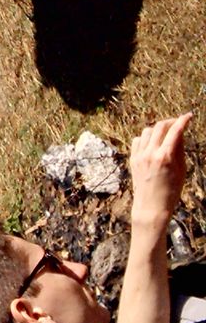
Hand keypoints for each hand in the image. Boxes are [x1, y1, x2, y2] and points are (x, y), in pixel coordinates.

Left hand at [130, 113, 191, 231]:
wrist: (151, 206)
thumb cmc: (171, 190)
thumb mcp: (181, 169)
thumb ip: (179, 149)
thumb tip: (179, 133)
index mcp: (165, 156)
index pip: (175, 131)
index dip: (183, 121)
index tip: (189, 116)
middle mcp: (150, 153)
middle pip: (159, 127)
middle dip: (170, 122)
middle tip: (178, 123)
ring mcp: (139, 155)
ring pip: (147, 131)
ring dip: (157, 129)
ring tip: (166, 133)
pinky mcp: (132, 158)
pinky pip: (138, 140)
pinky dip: (146, 138)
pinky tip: (153, 142)